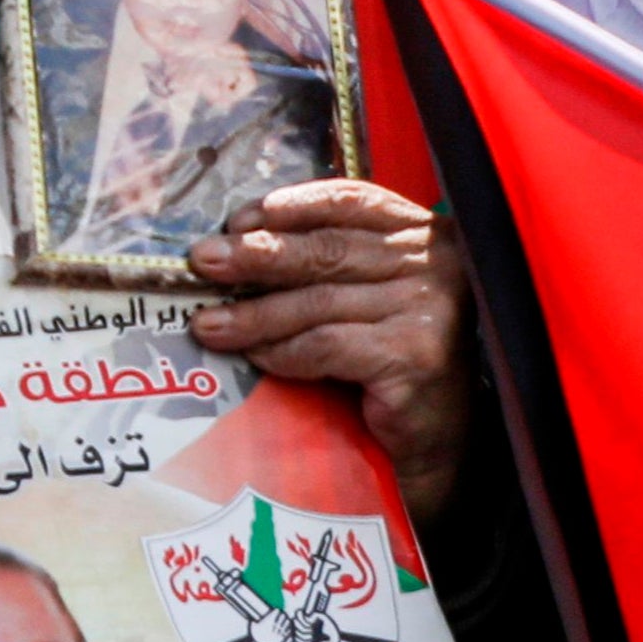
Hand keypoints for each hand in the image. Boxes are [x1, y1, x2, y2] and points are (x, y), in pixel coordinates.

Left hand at [188, 179, 470, 520]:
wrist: (440, 439)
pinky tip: (255, 357)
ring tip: (209, 323)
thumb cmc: (393, 361)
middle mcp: (434, 262)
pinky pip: (328, 346)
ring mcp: (429, 308)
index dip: (289, 206)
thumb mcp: (366, 296)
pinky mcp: (415, 356)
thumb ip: (326, 263)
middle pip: (328, 249)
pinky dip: (284, 352)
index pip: (349, 201)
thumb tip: (235, 243)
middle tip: (203, 261)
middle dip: (256, 254)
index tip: (237, 220)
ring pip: (319, 302)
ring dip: (255, 314)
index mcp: (422, 234)